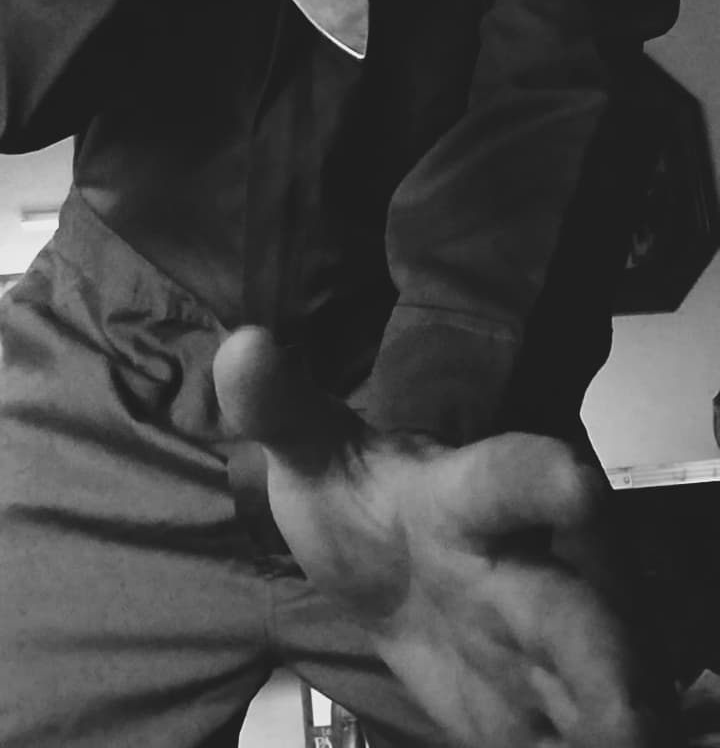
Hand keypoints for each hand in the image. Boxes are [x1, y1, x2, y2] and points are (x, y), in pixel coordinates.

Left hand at [214, 328, 675, 747]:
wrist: (388, 572)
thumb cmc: (360, 505)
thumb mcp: (313, 457)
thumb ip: (281, 406)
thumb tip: (240, 345)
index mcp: (467, 501)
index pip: (513, 479)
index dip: (546, 479)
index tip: (575, 487)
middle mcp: (524, 569)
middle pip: (583, 607)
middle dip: (611, 655)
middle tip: (627, 712)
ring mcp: (543, 642)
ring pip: (604, 677)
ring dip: (618, 714)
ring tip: (629, 742)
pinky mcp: (552, 700)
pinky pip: (583, 726)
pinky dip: (596, 739)